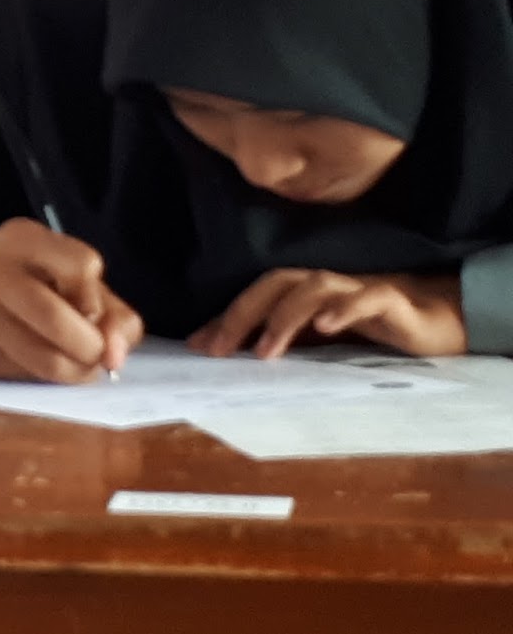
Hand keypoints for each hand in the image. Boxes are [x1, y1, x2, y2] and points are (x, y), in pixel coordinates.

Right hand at [0, 218, 143, 383]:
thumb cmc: (39, 289)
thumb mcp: (80, 284)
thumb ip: (114, 316)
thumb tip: (114, 357)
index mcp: (21, 238)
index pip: (81, 266)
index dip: (96, 298)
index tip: (90, 309)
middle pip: (56, 318)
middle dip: (91, 347)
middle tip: (95, 353)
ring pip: (45, 359)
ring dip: (76, 371)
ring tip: (78, 365)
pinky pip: (27, 377)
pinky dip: (49, 380)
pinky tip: (45, 365)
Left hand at [188, 268, 465, 359]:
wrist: (435, 320)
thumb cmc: (369, 330)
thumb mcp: (318, 343)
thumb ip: (276, 342)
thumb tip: (216, 350)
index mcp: (303, 294)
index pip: (256, 297)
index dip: (227, 318)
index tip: (198, 347)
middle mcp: (324, 286)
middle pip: (276, 283)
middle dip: (244, 313)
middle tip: (220, 349)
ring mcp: (357, 290)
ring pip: (314, 286)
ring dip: (285, 316)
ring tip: (266, 351)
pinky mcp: (392, 301)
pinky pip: (368, 297)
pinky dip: (344, 308)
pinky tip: (326, 327)